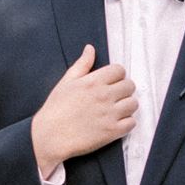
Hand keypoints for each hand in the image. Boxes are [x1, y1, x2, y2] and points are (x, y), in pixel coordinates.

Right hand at [31, 45, 136, 172]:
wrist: (50, 136)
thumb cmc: (56, 109)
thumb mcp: (66, 82)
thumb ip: (82, 65)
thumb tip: (90, 48)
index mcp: (93, 82)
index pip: (119, 70)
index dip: (116, 75)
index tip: (110, 82)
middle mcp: (104, 96)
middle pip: (130, 86)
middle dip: (123, 90)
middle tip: (114, 97)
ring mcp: (110, 114)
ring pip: (133, 104)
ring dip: (127, 106)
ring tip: (116, 110)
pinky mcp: (112, 131)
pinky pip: (132, 123)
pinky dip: (127, 123)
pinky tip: (116, 122)